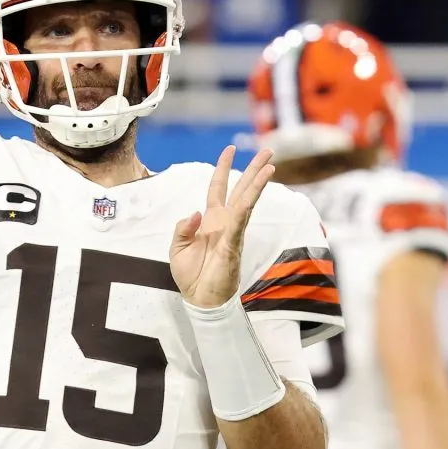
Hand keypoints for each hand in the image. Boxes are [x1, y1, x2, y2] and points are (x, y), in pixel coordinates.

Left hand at [170, 146, 274, 307]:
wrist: (199, 298)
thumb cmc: (191, 274)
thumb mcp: (178, 246)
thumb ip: (183, 227)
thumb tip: (195, 212)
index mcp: (211, 219)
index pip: (218, 187)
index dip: (223, 168)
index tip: (230, 149)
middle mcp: (224, 222)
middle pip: (241, 189)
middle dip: (253, 169)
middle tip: (268, 151)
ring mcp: (232, 232)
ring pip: (246, 202)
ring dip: (257, 185)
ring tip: (270, 167)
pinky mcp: (234, 245)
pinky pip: (239, 224)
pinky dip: (243, 209)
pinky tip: (251, 196)